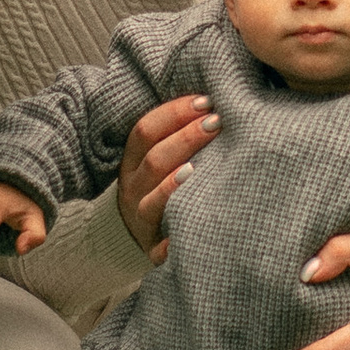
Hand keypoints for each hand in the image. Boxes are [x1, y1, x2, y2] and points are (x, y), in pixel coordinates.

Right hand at [116, 93, 219, 262]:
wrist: (146, 235)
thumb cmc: (163, 185)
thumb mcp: (159, 157)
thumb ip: (176, 133)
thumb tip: (213, 99)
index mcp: (132, 162)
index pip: (145, 130)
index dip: (174, 113)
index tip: (206, 100)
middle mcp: (132, 189)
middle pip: (153, 161)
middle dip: (185, 138)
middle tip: (217, 122)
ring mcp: (140, 221)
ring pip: (151, 202)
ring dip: (174, 185)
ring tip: (197, 169)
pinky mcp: (154, 250)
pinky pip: (160, 248)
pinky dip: (172, 240)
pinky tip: (188, 228)